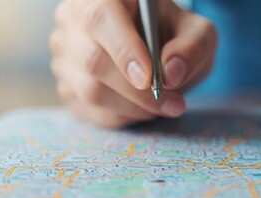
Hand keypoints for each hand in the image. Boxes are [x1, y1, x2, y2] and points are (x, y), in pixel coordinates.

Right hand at [50, 0, 216, 127]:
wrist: (160, 48)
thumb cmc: (175, 34)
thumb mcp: (197, 33)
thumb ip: (192, 48)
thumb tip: (172, 73)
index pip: (102, 17)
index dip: (124, 49)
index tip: (150, 78)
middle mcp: (73, 19)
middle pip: (93, 60)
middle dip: (137, 91)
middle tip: (174, 102)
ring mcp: (64, 54)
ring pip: (89, 90)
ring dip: (134, 107)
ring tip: (164, 104)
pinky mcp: (65, 85)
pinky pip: (88, 110)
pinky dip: (122, 116)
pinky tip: (142, 107)